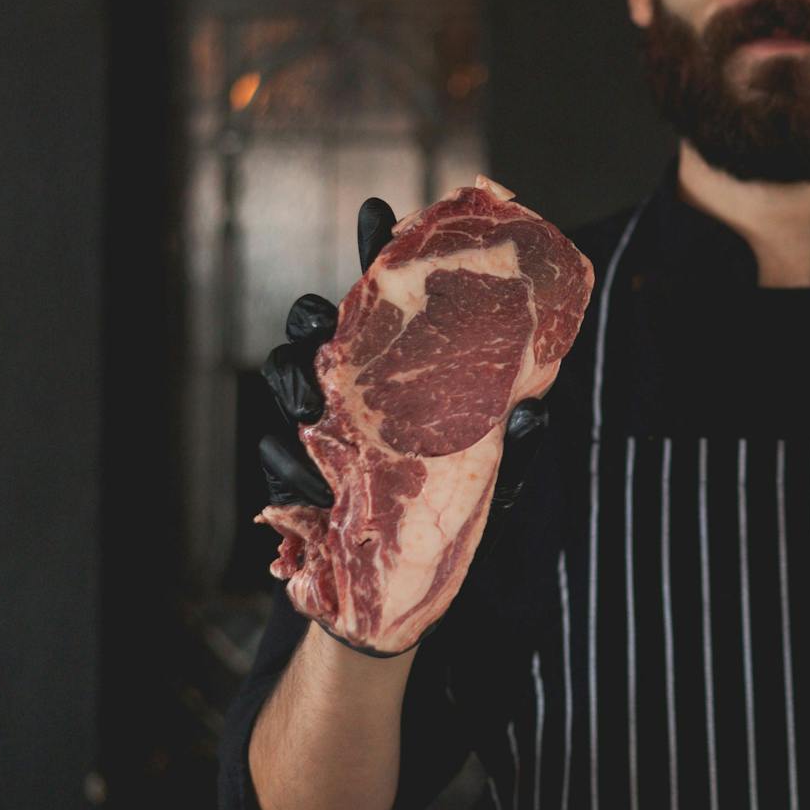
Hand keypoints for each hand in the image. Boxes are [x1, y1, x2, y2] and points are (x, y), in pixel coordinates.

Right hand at [255, 196, 552, 656]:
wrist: (397, 597)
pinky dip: (288, 462)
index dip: (377, 252)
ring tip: (310, 396)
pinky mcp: (288, 478)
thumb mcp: (490, 481)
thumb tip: (535, 413)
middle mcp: (353, 390)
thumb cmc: (445, 519)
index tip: (379, 212)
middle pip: (318, 329)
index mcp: (400, 373)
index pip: (385, 301)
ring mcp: (316, 429)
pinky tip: (310, 479)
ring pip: (284, 378)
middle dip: (315, 318)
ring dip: (294, 382)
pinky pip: (274, 455)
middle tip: (323, 320)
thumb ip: (509, 445)